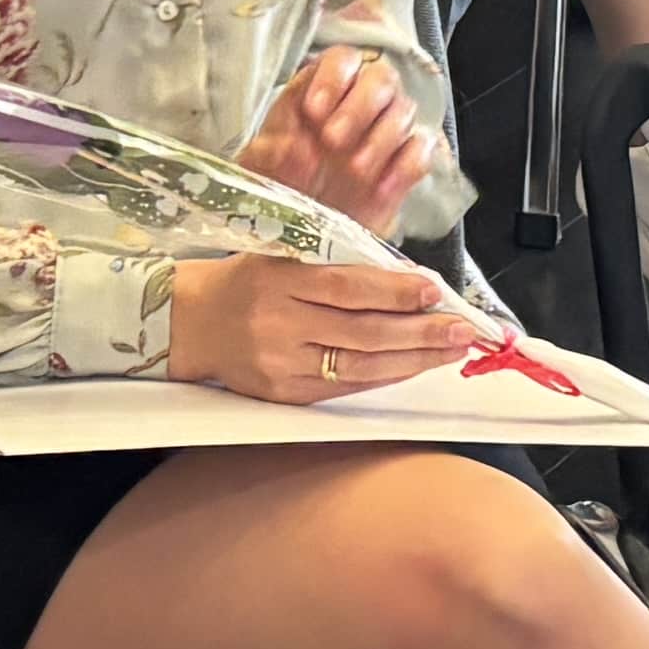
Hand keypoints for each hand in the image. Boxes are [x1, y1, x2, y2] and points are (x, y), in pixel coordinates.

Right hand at [167, 251, 475, 406]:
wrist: (188, 322)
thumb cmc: (242, 280)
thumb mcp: (279, 255)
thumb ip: (335, 265)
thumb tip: (402, 279)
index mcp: (276, 279)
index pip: (346, 288)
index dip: (393, 290)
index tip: (433, 289)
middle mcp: (277, 325)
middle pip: (361, 332)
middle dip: (419, 331)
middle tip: (461, 328)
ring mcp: (280, 365)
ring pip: (358, 366)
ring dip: (412, 360)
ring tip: (449, 350)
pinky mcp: (283, 394)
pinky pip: (343, 388)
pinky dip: (383, 377)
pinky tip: (411, 367)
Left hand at [241, 50, 431, 235]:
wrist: (301, 233)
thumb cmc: (279, 185)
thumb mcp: (261, 168)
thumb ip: (269, 151)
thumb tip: (288, 145)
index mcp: (324, 91)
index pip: (343, 59)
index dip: (333, 78)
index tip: (314, 111)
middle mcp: (360, 104)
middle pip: (382, 78)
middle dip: (360, 105)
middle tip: (333, 139)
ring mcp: (386, 133)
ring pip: (405, 110)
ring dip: (382, 137)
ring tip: (355, 170)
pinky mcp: (404, 166)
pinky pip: (421, 151)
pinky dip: (405, 166)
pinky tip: (381, 187)